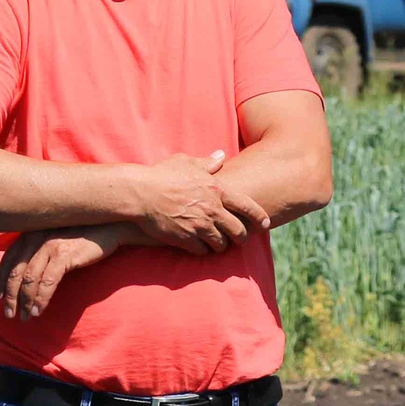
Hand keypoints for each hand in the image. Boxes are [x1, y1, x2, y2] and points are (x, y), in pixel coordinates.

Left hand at [0, 225, 130, 320]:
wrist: (109, 226)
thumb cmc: (82, 234)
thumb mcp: (55, 236)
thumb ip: (39, 248)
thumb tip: (26, 272)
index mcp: (30, 233)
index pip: (9, 259)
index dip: (1, 281)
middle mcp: (36, 237)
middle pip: (16, 272)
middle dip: (10, 296)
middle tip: (9, 314)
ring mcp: (49, 245)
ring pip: (29, 279)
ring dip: (25, 302)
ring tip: (26, 317)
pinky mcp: (64, 255)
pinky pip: (47, 282)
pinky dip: (41, 299)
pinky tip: (39, 311)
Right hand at [127, 151, 272, 253]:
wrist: (139, 194)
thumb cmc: (161, 175)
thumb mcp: (185, 162)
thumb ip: (207, 162)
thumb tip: (221, 155)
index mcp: (216, 190)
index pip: (248, 207)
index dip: (259, 217)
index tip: (265, 224)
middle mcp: (212, 209)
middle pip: (238, 231)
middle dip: (242, 237)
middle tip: (240, 239)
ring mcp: (199, 226)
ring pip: (221, 244)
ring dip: (221, 245)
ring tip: (219, 244)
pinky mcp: (185, 239)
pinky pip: (202, 251)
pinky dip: (203, 250)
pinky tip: (200, 246)